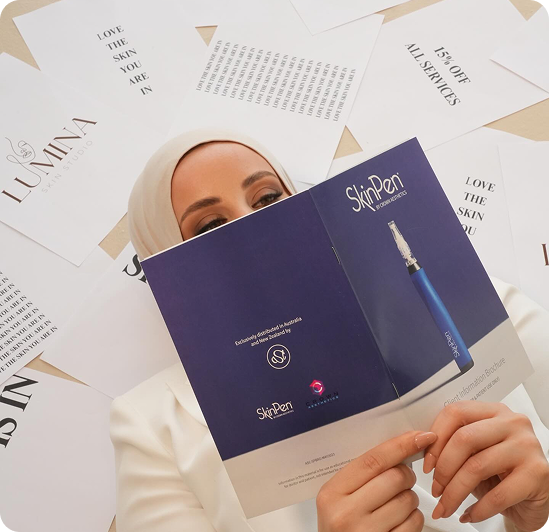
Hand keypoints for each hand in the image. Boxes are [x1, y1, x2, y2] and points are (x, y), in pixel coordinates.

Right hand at [316, 430, 436, 531]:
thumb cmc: (341, 528)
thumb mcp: (338, 499)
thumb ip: (360, 476)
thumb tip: (399, 449)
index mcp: (332, 493)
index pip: (373, 460)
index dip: (400, 445)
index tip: (420, 437)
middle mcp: (347, 514)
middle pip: (394, 478)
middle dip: (406, 475)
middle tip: (401, 479)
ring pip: (408, 500)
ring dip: (410, 499)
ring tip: (396, 505)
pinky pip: (414, 524)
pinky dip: (414, 519)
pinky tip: (399, 521)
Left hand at [423, 401, 548, 530]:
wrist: (536, 501)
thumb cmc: (501, 475)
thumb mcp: (475, 453)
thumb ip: (454, 444)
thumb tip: (421, 447)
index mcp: (493, 411)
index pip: (455, 412)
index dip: (436, 439)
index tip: (426, 463)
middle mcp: (512, 422)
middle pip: (464, 438)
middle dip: (443, 468)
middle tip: (436, 489)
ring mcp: (527, 446)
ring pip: (477, 467)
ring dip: (455, 492)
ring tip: (446, 506)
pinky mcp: (538, 474)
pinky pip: (497, 495)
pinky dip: (477, 509)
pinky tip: (468, 515)